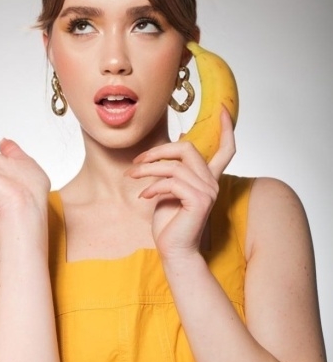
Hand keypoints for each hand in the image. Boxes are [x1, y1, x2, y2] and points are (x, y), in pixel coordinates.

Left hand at [126, 107, 234, 260]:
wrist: (173, 251)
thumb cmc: (168, 223)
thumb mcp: (168, 190)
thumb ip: (173, 169)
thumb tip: (178, 141)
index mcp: (208, 179)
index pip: (227, 150)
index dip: (227, 129)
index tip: (224, 110)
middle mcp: (212, 183)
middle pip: (188, 149)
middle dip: (159, 150)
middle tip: (138, 161)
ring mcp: (208, 192)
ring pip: (175, 166)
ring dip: (148, 170)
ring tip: (133, 178)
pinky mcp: (200, 201)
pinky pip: (172, 182)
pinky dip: (154, 187)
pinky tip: (144, 196)